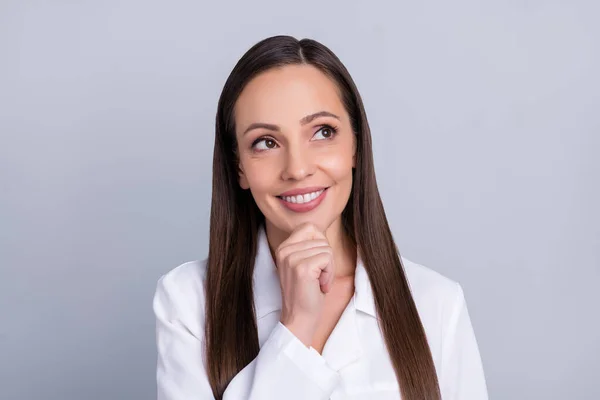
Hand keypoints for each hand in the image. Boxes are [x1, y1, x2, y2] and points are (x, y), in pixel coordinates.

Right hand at [275, 222, 335, 346]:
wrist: (299, 318)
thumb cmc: (306, 293)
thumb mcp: (303, 264)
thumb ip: (308, 246)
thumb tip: (321, 229)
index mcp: (283, 247)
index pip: (310, 227)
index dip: (321, 243)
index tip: (317, 263)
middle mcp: (284, 250)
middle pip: (321, 238)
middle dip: (326, 259)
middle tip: (317, 277)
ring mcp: (292, 258)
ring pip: (326, 248)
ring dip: (328, 268)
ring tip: (318, 282)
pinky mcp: (302, 267)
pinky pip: (328, 258)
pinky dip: (329, 274)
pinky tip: (320, 286)